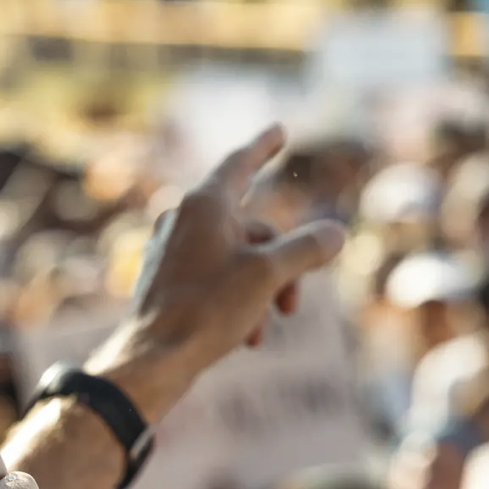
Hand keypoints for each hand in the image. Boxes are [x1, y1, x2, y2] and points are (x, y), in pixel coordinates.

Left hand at [87, 125, 346, 418]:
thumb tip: (336, 233)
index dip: (264, 145)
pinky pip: (215, 278)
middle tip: (293, 306)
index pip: (241, 162)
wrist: (152, 359)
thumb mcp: (269, 276)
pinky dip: (237, 301)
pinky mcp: (166, 280)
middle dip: (282, 266)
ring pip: (236, 258)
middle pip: (252, 228)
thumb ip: (307, 248)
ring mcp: (171, 249)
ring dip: (261, 292)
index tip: (279, 130)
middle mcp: (183, 218)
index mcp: (204, 204)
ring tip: (261, 330)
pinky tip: (244, 336)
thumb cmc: (206, 311)